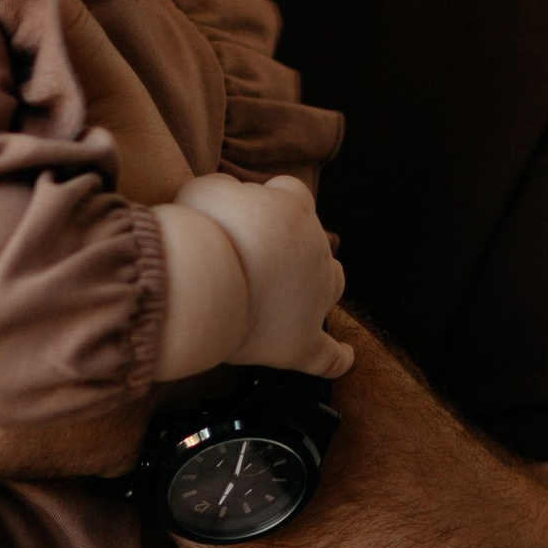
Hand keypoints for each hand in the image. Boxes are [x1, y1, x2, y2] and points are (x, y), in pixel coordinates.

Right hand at [174, 174, 350, 377]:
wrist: (206, 277)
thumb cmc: (201, 231)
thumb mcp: (207, 190)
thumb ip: (225, 191)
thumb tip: (230, 197)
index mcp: (291, 209)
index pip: (292, 191)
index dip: (272, 198)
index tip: (247, 210)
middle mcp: (312, 248)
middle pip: (316, 238)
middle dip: (296, 243)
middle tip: (259, 255)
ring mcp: (314, 297)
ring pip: (332, 283)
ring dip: (318, 284)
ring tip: (292, 294)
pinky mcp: (302, 342)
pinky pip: (329, 354)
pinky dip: (339, 357)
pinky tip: (346, 358)